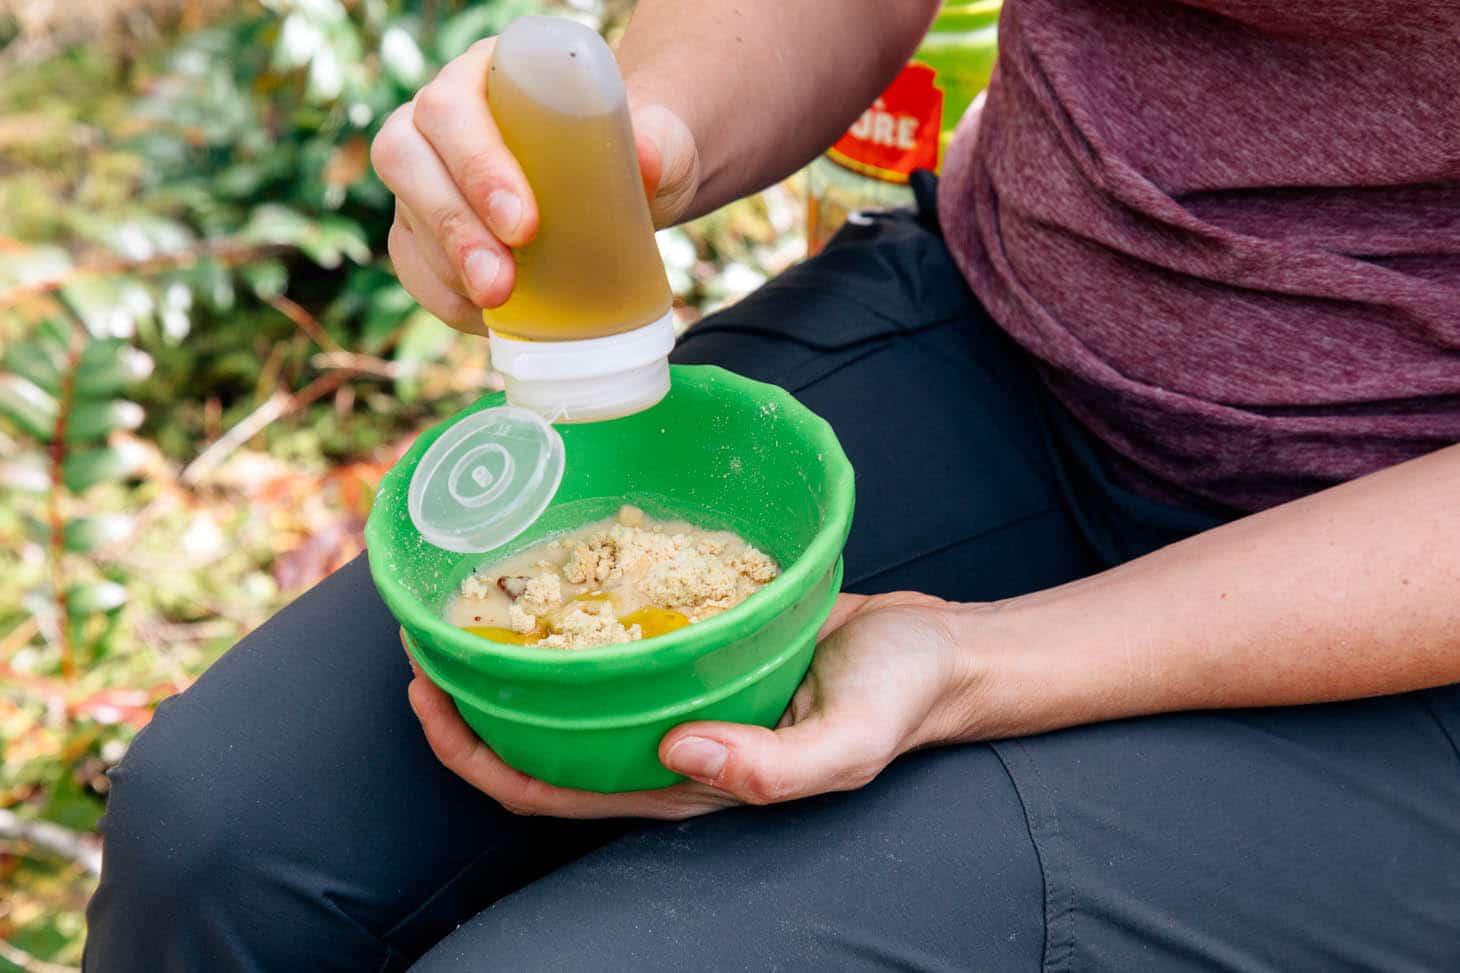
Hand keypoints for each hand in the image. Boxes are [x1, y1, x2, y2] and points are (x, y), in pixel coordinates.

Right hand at [370, 37, 699, 333]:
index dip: (475, 164)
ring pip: (404, 214)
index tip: (524, 223)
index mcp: (488, 75)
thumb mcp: (658, 140)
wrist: (625, 187)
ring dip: (445, 266)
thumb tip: (648, 163)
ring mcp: (425, 173)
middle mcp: (441, 117)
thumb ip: (661, 142)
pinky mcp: (423, 227)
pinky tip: (481, 317)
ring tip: (496, 303)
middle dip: (453, 226)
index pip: (452, 107)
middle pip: (406, 158)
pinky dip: (442, 295)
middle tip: (501, 282)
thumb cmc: (630, 151)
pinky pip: (411, 261)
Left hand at [403, 591, 976, 818]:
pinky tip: (556, 570)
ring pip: (572, 693)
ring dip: (513, 664)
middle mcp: (669, 746)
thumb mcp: (849, 740)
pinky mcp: (697, 651)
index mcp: (687, 783)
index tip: (429, 699)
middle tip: (423, 646)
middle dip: (470, 710)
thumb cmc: (899, 697)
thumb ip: (771, 767)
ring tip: (469, 610)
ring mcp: (680, 698)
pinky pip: (618, 641)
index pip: (556, 791)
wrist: (938, 651)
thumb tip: (674, 756)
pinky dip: (574, 618)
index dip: (480, 759)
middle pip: (542, 744)